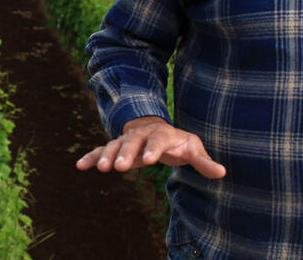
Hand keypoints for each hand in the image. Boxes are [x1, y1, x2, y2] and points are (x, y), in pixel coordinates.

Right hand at [75, 116, 226, 178]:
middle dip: (125, 154)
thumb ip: (203, 161)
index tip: (148, 161)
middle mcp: (141, 135)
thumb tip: (222, 172)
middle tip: (117, 167)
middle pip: (132, 142)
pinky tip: (79, 165)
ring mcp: (127, 140)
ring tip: (101, 168)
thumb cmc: (178, 142)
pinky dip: (91, 157)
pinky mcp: (115, 148)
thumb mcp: (192, 148)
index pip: (158, 140)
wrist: (157, 129)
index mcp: (162, 134)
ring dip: (106, 156)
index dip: (153, 149)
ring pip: (114, 146)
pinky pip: (101, 151)